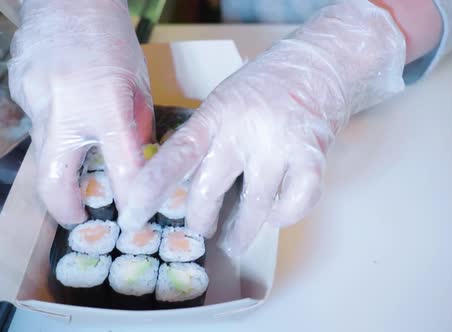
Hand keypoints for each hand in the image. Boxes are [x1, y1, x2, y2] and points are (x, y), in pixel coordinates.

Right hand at [8, 0, 152, 224]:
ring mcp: (35, 100)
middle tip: (78, 215)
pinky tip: (64, 104)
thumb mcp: (138, 86)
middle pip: (54, 182)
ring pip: (43, 152)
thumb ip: (136, 128)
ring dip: (61, 161)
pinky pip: (35, 123)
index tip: (133, 218)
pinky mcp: (18, 93)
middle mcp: (66, 107)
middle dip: (66, 208)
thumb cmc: (112, 40)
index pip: (121, 167)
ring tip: (78, 146)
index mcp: (107, 104)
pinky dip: (52, 126)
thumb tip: (138, 167)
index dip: (130, 199)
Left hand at [119, 0, 406, 253]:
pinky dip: (284, 216)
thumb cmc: (264, 86)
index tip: (133, 217)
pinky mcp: (312, 157)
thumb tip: (183, 186)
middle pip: (210, 191)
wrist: (319, 63)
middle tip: (199, 229)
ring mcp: (280, 145)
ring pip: (254, 207)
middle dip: (200, 221)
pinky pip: (294, 204)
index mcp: (216, 114)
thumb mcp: (224, 101)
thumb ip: (206, 137)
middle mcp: (245, 130)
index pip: (177, 155)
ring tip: (233, 243)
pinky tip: (275, 214)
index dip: (152, 189)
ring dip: (241, 232)